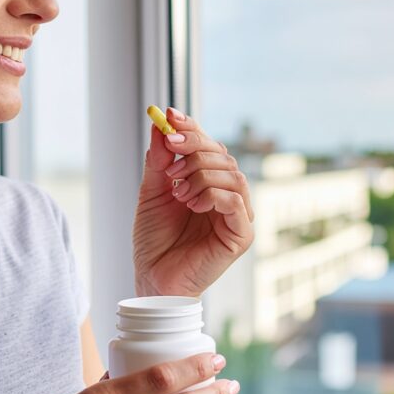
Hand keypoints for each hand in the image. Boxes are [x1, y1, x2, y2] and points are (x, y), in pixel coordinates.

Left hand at [133, 108, 254, 296]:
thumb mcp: (152, 192)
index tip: (169, 115)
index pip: (209, 145)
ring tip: (178, 191)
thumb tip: (162, 123)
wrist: (152, 277)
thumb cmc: (155, 239)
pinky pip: (237, 202)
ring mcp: (237, 215)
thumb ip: (159, 160)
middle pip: (223, 155)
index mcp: (208, 182)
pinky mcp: (241, 235)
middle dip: (193, 149)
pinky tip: (192, 204)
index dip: (192, 128)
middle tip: (169, 157)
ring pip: (232, 174)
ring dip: (201, 174)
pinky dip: (213, 195)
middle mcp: (226, 195)